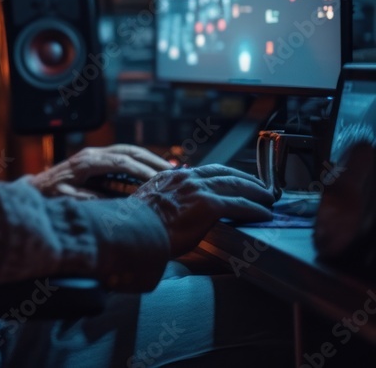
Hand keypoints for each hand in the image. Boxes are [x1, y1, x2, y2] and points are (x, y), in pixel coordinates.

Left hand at [28, 145, 172, 198]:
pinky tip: (152, 169)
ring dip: (149, 158)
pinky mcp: (96, 158)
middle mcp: (92, 153)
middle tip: (173, 171)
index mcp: (87, 162)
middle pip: (129, 151)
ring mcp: (95, 154)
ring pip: (128, 150)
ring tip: (169, 169)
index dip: (141, 170)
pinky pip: (122, 155)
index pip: (121, 162)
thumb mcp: (65, 199)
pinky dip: (139, 160)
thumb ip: (87, 199)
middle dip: (152, 160)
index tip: (158, 180)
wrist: (36, 187)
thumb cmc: (49, 195)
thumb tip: (112, 202)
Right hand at [133, 164, 273, 256]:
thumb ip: (164, 204)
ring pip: (237, 185)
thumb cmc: (136, 226)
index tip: (235, 179)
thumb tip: (167, 216)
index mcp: (171, 177)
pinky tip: (264, 214)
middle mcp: (187, 178)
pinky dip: (255, 209)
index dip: (225, 174)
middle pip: (225, 173)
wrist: (132, 230)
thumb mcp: (149, 206)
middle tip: (260, 187)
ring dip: (256, 192)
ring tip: (268, 199)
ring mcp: (198, 190)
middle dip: (246, 179)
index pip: (206, 170)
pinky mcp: (208, 206)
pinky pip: (240, 205)